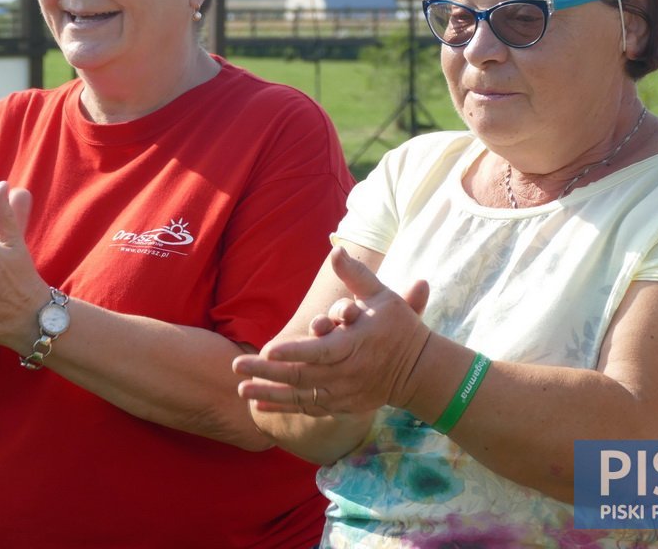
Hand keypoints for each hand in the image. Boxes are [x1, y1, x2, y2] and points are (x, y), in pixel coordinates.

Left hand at [234, 246, 430, 415]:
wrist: (420, 371)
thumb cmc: (399, 328)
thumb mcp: (382, 296)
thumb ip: (356, 275)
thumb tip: (336, 250)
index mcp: (353, 345)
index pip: (319, 351)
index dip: (293, 352)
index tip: (268, 350)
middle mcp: (346, 373)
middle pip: (302, 376)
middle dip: (267, 373)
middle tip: (236, 367)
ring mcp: (343, 392)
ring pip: (301, 397)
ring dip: (269, 394)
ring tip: (240, 390)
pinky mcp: (342, 405)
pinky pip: (309, 408)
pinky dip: (284, 408)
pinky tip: (260, 405)